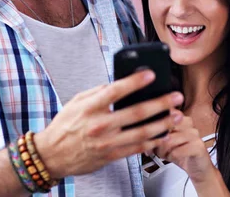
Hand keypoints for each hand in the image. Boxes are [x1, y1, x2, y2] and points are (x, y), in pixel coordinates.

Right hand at [34, 70, 183, 178]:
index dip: (135, 82)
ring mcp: (107, 142)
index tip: (151, 74)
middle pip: (136, 112)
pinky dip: (153, 141)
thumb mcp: (76, 101)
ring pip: (141, 132)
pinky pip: (137, 148)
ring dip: (163, 124)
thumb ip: (97, 91)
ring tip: (177, 116)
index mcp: (90, 107)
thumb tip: (117, 82)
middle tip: (176, 97)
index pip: (116, 91)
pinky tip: (164, 134)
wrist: (51, 155)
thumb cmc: (64, 126)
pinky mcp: (111, 155)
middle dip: (160, 104)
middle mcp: (100, 124)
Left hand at [153, 114, 215, 183]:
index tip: (149, 138)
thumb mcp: (164, 142)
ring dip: (163, 151)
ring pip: (169, 140)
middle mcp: (188, 122)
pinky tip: (174, 158)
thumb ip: (155, 136)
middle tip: (155, 149)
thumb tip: (143, 135)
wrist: (198, 168)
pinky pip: (176, 152)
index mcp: (179, 118)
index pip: (163, 115)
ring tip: (165, 154)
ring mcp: (194, 134)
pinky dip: (171, 157)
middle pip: (164, 128)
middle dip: (156, 142)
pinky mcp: (198, 146)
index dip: (153, 128)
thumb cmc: (180, 153)